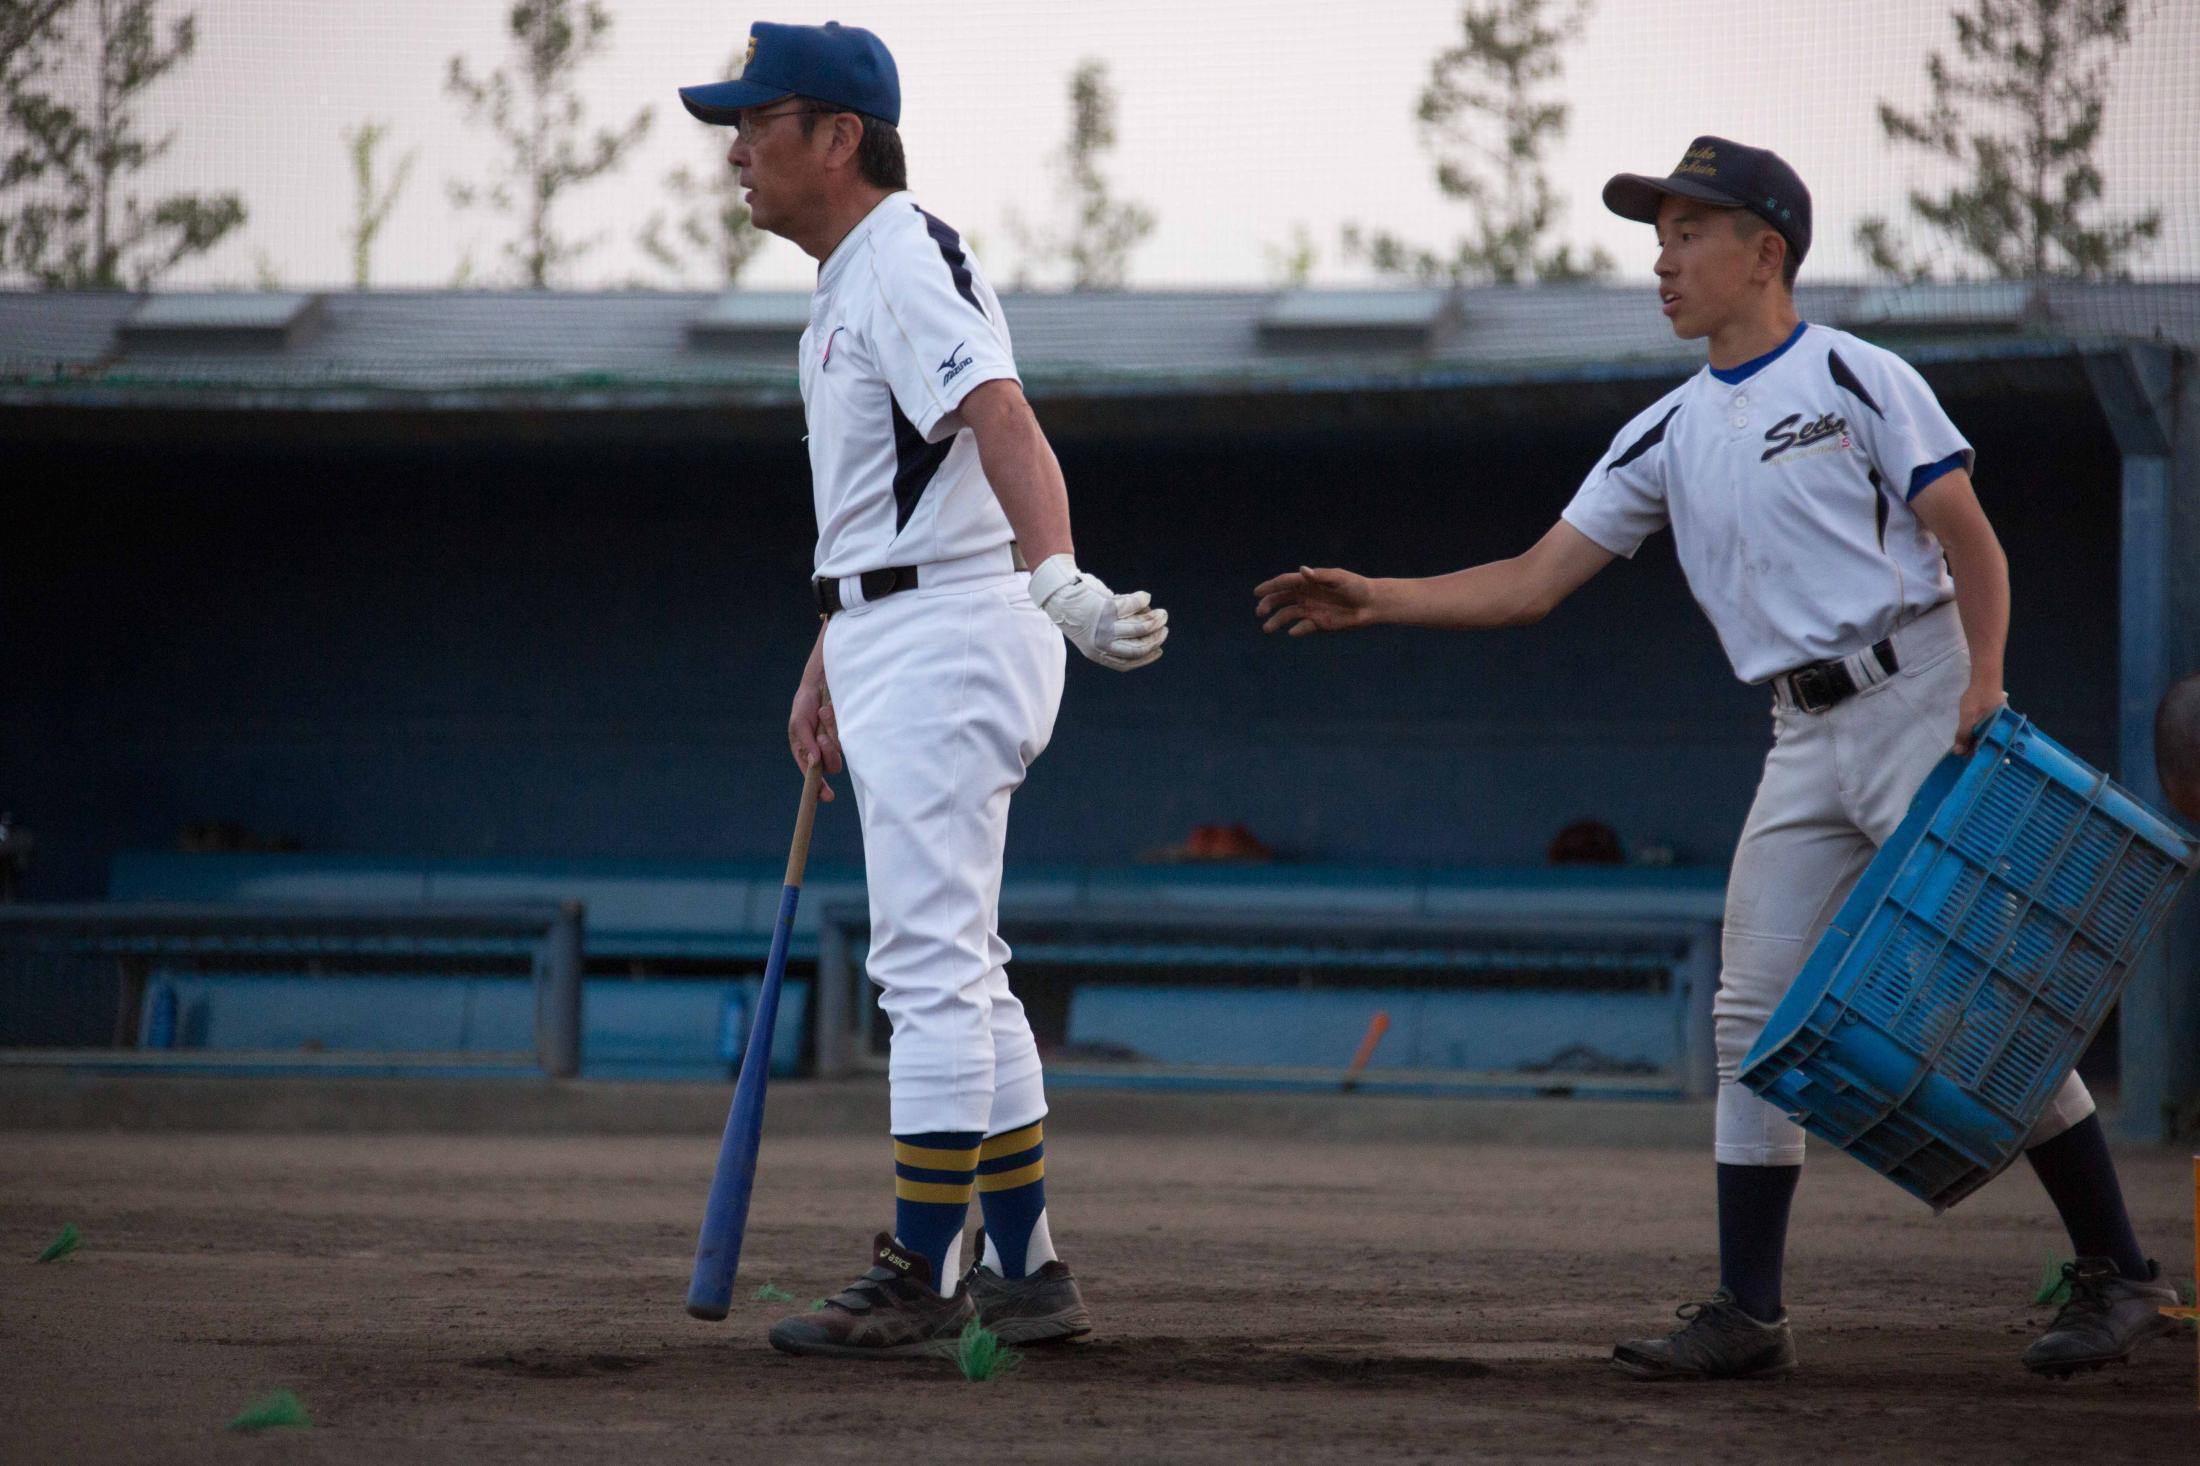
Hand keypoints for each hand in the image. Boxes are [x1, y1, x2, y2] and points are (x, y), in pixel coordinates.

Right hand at [788, 678, 841, 800]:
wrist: (821, 682)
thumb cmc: (805, 703)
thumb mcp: (798, 722)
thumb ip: (805, 742)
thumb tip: (813, 762)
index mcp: (806, 752)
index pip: (813, 776)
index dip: (819, 788)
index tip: (827, 796)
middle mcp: (822, 750)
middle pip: (832, 766)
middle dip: (828, 754)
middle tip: (822, 738)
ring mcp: (836, 740)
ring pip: (840, 751)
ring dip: (830, 733)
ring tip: (823, 714)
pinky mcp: (847, 731)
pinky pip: (846, 734)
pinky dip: (835, 721)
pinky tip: (829, 709)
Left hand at [1028, 554, 1167, 670]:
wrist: (1059, 594)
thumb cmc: (1079, 611)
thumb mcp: (1094, 631)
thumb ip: (1117, 634)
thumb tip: (1148, 627)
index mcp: (1097, 654)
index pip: (1128, 663)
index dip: (1147, 657)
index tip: (1159, 649)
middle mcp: (1101, 644)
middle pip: (1138, 648)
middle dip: (1156, 638)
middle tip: (1164, 627)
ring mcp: (1104, 627)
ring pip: (1140, 628)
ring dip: (1155, 620)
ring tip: (1161, 613)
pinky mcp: (1107, 609)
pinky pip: (1134, 606)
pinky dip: (1143, 601)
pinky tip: (1145, 596)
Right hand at [1255, 566, 1377, 635]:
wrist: (1371, 604)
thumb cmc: (1356, 586)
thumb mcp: (1339, 578)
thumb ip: (1319, 576)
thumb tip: (1301, 571)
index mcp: (1309, 581)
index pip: (1285, 582)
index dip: (1270, 586)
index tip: (1257, 592)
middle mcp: (1306, 595)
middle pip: (1281, 599)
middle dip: (1269, 604)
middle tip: (1259, 612)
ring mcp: (1311, 610)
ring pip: (1288, 615)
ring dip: (1276, 621)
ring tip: (1267, 628)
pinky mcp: (1318, 624)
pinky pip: (1302, 627)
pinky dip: (1296, 630)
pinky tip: (1293, 632)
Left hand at [1952, 677, 2006, 754]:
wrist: (1985, 680)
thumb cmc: (1978, 699)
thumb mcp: (1968, 718)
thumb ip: (1964, 735)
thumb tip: (1958, 752)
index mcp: (2000, 734)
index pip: (1989, 752)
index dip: (1977, 756)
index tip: (1965, 760)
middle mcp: (2003, 732)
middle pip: (1988, 746)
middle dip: (1976, 751)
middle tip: (1962, 753)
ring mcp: (2000, 726)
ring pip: (1987, 739)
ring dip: (1976, 743)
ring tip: (1963, 747)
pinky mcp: (1996, 721)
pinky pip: (1987, 732)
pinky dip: (1978, 736)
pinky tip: (1968, 737)